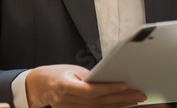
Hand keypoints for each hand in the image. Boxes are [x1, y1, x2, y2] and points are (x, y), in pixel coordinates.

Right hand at [26, 64, 146, 107]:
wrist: (37, 86)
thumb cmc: (55, 74)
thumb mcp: (72, 71)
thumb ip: (90, 78)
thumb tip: (111, 80)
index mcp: (64, 87)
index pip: (91, 91)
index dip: (109, 89)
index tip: (125, 85)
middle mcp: (66, 102)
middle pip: (99, 103)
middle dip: (121, 99)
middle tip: (139, 95)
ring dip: (120, 106)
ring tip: (137, 101)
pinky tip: (123, 107)